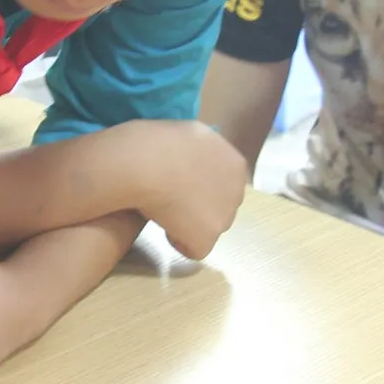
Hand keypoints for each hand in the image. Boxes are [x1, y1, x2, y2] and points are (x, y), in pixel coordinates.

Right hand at [114, 120, 248, 260]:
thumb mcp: (189, 135)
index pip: (222, 181)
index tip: (177, 182)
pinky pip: (194, 249)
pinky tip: (163, 227)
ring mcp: (225, 214)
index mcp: (234, 162)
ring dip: (190, 222)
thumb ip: (199, 151)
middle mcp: (237, 189)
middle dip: (199, 204)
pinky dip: (179, 241)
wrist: (146, 163)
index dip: (198, 184)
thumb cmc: (157, 142)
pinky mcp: (208, 235)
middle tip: (171, 198)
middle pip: (219, 205)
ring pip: (208, 226)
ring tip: (164, 211)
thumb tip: (191, 161)